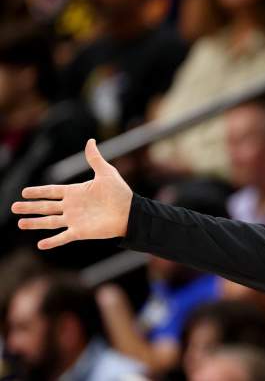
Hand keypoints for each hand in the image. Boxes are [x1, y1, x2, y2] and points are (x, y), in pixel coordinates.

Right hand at [12, 139, 132, 248]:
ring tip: (20, 224)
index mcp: (76, 192)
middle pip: (46, 207)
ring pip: (49, 222)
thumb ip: (95, 159)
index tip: (24, 192)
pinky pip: (63, 237)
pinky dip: (52, 242)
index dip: (38, 192)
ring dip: (35, 224)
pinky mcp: (80, 232)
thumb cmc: (120, 193)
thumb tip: (90, 141)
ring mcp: (75, 220)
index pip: (52, 192)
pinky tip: (40, 245)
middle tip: (13, 207)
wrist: (130, 213)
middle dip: (30, 207)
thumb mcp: (106, 173)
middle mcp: (72, 206)